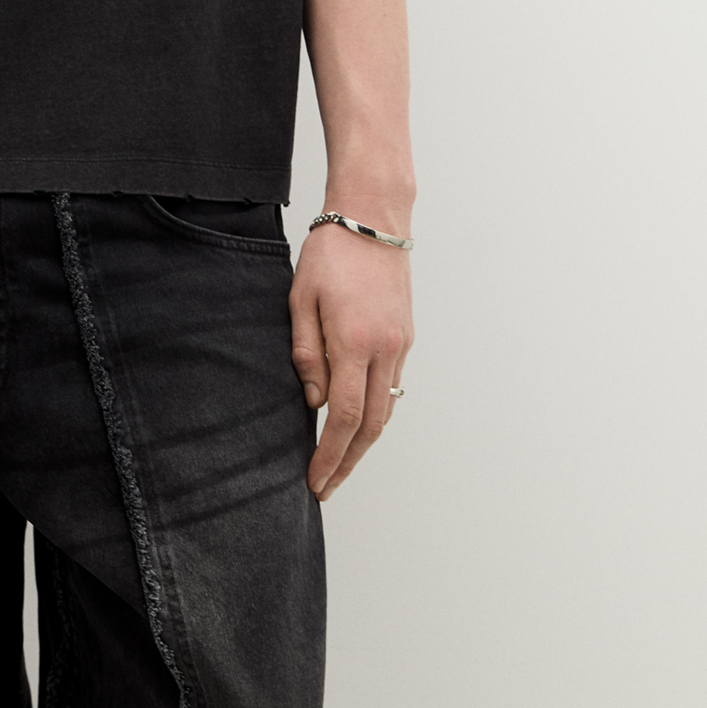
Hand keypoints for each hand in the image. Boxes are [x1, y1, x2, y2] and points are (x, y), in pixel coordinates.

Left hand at [289, 221, 412, 499]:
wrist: (373, 218)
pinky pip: (391, 389)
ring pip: (385, 411)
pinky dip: (374, 415)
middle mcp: (385, 350)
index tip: (315, 480)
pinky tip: (356, 426)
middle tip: (326, 488)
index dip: (329, 455)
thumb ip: (306, 353)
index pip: (343, 417)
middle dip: (348, 463)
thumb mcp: (301, 298)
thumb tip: (314, 402)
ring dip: (363, 444)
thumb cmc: (330, 253)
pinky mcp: (405, 338)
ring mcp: (400, 346)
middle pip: (370, 425)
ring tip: (339, 466)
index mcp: (355, 342)